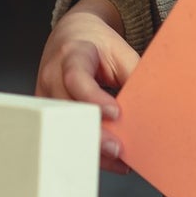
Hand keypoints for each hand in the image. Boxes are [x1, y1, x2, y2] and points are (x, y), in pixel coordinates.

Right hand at [35, 0, 140, 172]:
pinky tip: (109, 160)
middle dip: (93, 132)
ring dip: (92, 147)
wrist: (71, 36)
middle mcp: (52, 76)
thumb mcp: (119, 52)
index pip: (76, 78)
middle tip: (118, 149)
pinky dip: (88, 148)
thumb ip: (131, 76)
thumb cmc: (97, 45)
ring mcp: (45, 97)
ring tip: (119, 161)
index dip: (94, 98)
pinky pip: (65, 135)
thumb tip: (150, 107)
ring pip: (64, 129)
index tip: (116, 113)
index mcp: (71, 55)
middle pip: (68, 110)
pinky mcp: (47, 114)